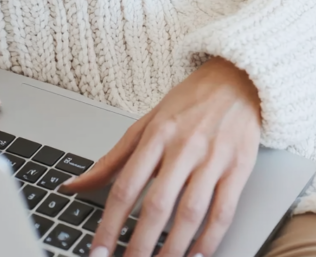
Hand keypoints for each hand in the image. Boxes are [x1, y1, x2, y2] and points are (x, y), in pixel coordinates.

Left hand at [63, 57, 261, 256]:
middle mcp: (185, 147)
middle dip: (140, 245)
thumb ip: (113, 158)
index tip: (99, 252)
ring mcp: (214, 158)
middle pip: (157, 206)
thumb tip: (75, 185)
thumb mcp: (147, 122)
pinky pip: (224, 210)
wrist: (240, 76)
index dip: (110, 225)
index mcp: (157, 135)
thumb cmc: (192, 100)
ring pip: (190, 213)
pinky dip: (211, 239)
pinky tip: (198, 255)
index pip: (126, 187)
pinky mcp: (239, 167)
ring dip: (173, 248)